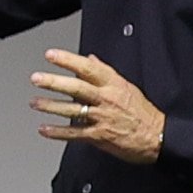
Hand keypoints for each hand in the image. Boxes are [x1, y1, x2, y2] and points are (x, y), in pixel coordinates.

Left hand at [30, 49, 165, 164]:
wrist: (157, 137)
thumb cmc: (143, 112)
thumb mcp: (126, 86)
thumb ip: (105, 72)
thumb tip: (90, 59)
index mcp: (113, 84)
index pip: (88, 68)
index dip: (68, 60)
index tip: (51, 55)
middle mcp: (106, 99)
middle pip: (77, 88)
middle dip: (54, 82)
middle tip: (36, 78)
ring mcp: (102, 118)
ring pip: (72, 111)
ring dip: (51, 106)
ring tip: (35, 102)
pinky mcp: (99, 137)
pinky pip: (75, 134)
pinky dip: (58, 132)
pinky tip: (44, 129)